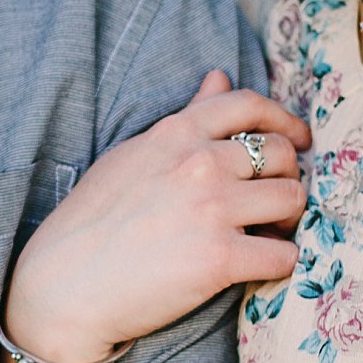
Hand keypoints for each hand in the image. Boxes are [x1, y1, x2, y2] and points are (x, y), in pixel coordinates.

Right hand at [5, 72, 308, 362]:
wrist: (63, 286)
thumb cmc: (92, 222)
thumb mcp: (133, 154)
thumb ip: (184, 118)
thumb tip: (219, 76)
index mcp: (176, 133)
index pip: (250, 105)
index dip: (285, 122)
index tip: (299, 141)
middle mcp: (199, 163)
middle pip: (282, 156)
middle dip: (287, 179)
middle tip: (272, 206)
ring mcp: (211, 209)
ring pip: (292, 200)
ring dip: (287, 221)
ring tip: (266, 235)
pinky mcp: (219, 259)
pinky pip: (284, 255)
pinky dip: (280, 262)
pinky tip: (258, 267)